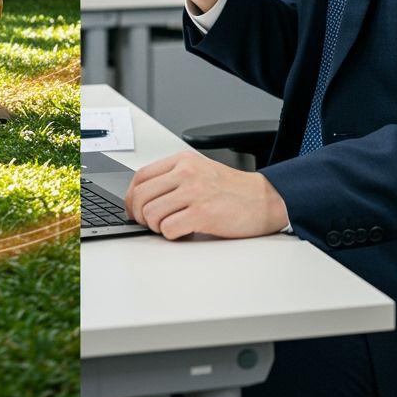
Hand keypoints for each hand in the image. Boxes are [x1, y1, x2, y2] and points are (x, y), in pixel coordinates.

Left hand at [124, 150, 288, 239]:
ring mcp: (194, 192)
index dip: (131, 196)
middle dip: (139, 215)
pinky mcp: (202, 214)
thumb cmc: (233, 189)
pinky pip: (168, 229)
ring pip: (151, 214)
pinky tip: (184, 232)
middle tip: (148, 223)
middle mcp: (186, 173)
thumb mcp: (200, 171)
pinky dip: (171, 235)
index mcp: (183, 160)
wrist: (264, 199)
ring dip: (156, 227)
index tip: (133, 208)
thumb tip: (143, 197)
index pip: (141, 176)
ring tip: (170, 227)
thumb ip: (174, 178)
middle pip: (141, 195)